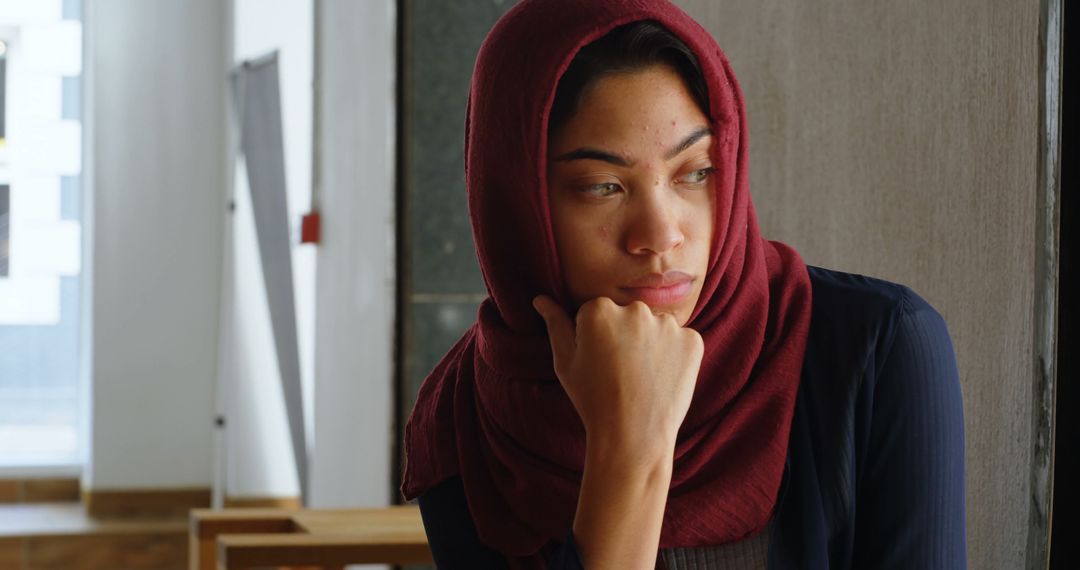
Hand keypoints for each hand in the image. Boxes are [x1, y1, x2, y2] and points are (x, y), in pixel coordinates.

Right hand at [533, 295, 703, 448]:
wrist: (633, 436)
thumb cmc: (592, 399)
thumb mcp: (565, 362)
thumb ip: (556, 324)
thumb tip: (541, 299)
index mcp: (598, 308)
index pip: (597, 312)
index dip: (595, 339)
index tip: (598, 363)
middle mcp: (635, 308)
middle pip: (628, 315)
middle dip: (624, 336)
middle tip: (620, 372)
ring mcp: (667, 324)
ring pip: (656, 326)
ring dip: (651, 343)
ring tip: (641, 378)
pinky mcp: (692, 341)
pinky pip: (681, 340)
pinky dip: (675, 355)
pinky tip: (661, 378)